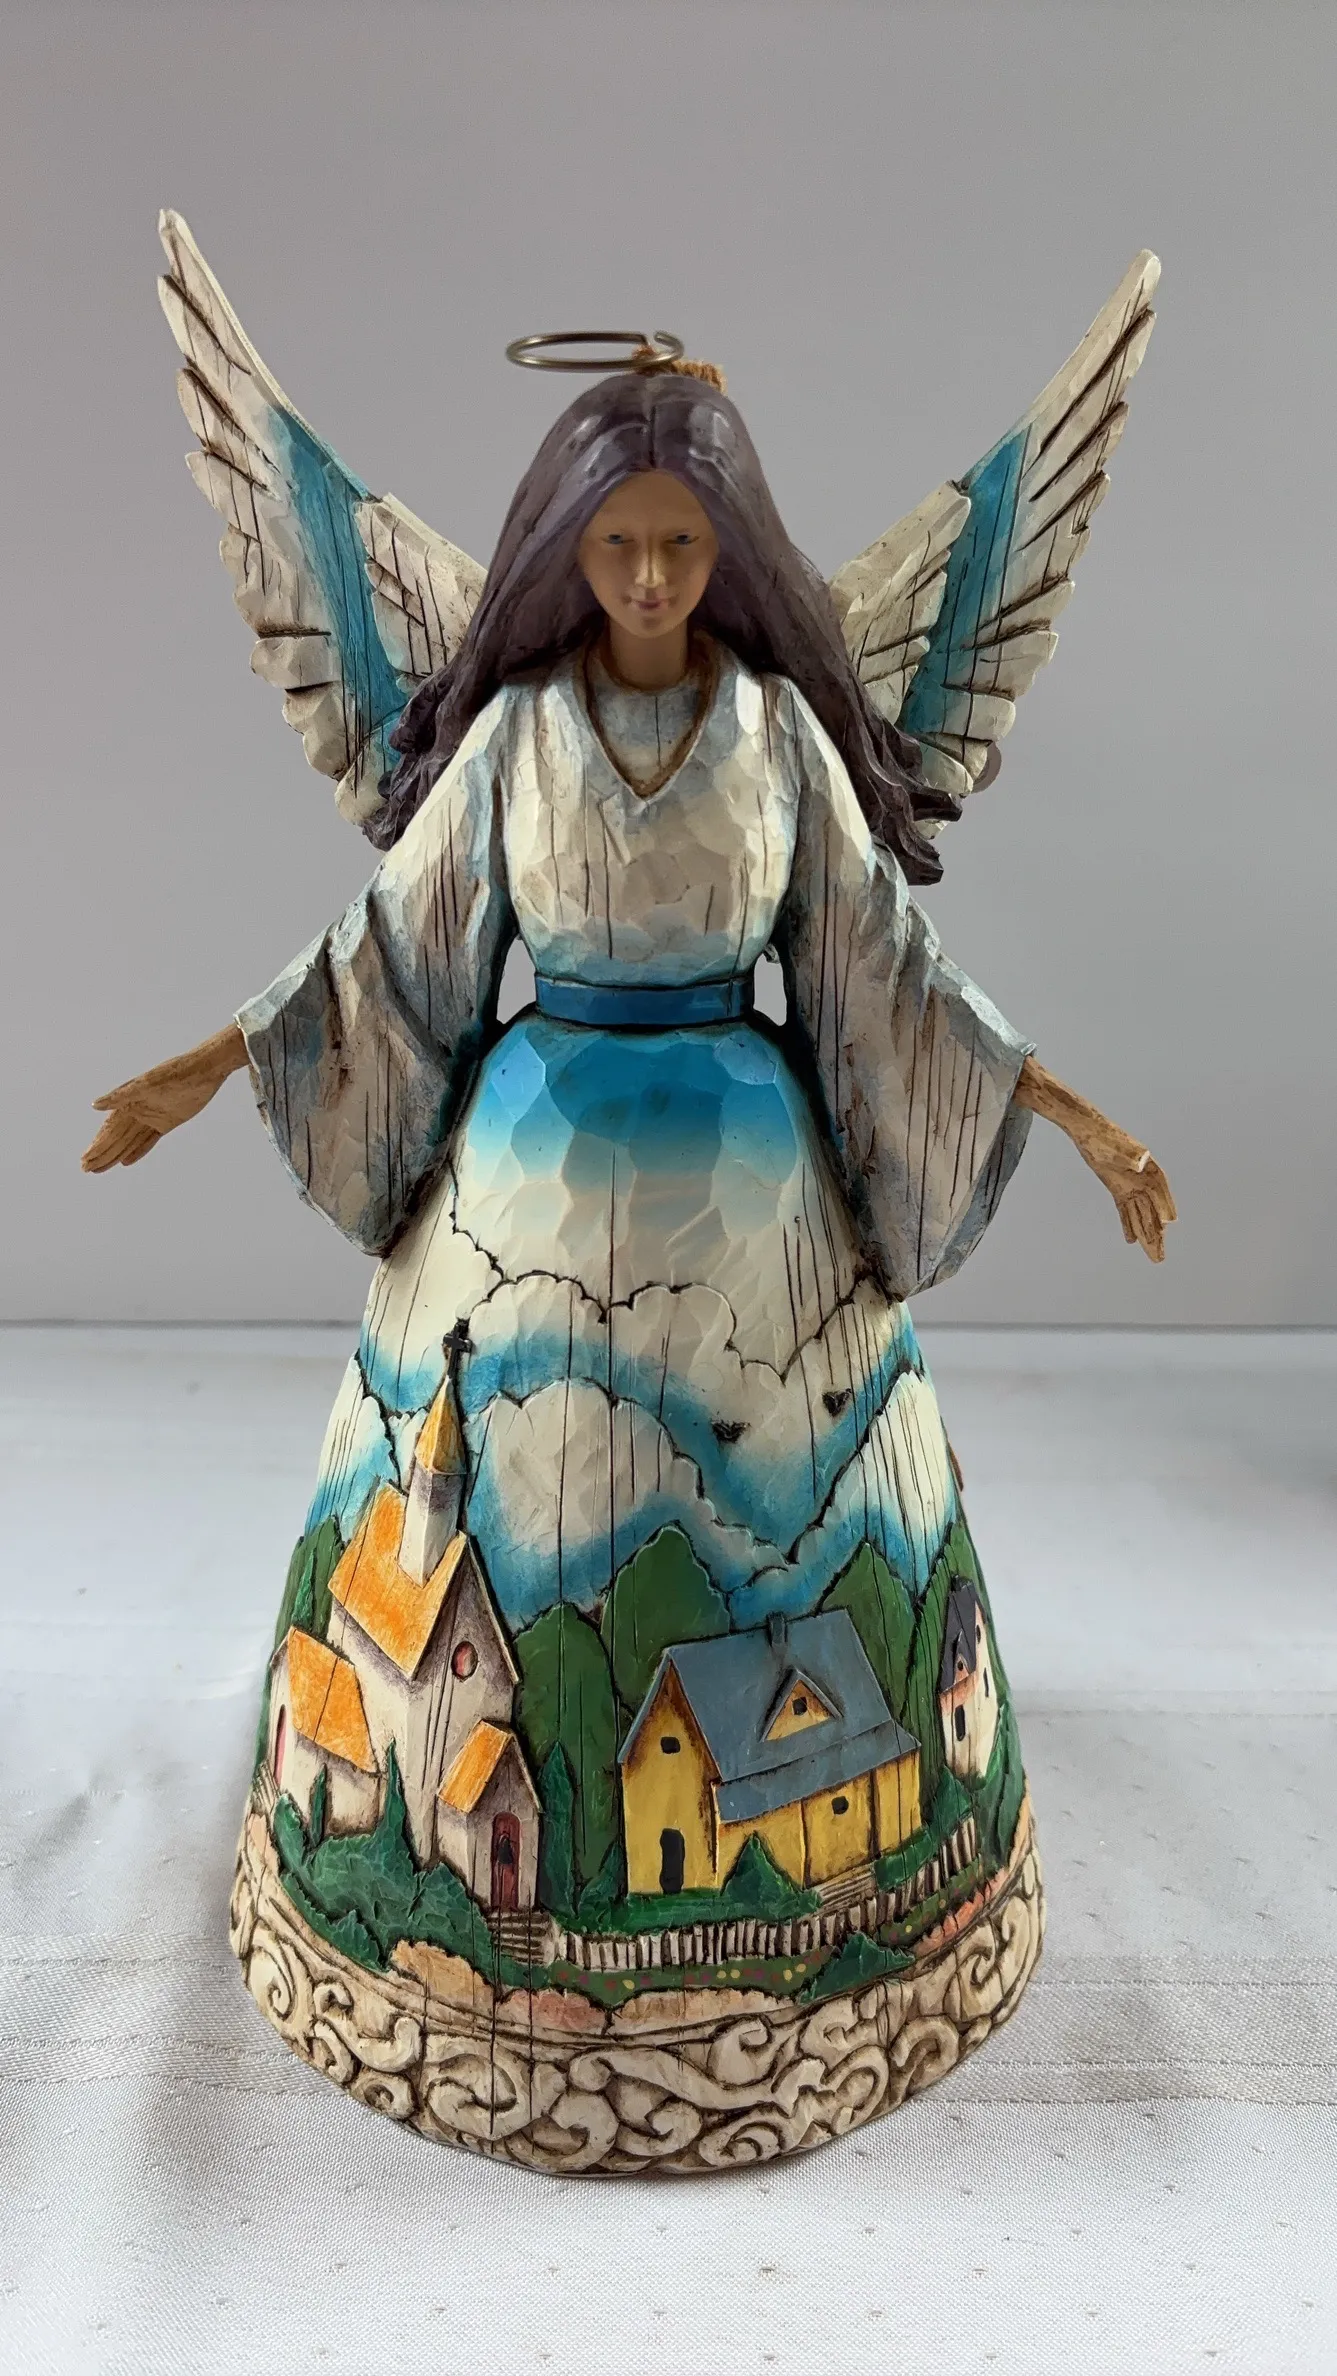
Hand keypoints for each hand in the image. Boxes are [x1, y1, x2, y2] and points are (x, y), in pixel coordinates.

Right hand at [82, 1024, 246, 1171]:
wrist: (204, 1070)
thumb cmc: (175, 1072)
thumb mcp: (147, 1084)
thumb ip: (120, 1095)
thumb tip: (94, 1105)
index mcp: (129, 1101)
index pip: (109, 1129)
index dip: (97, 1145)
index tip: (84, 1161)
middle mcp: (138, 1111)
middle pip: (116, 1138)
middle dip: (101, 1153)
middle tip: (86, 1169)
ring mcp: (152, 1117)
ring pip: (129, 1141)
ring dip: (115, 1154)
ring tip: (100, 1169)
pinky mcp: (167, 1122)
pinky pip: (148, 1140)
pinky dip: (137, 1151)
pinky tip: (126, 1161)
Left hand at [1084, 1141, 1177, 1263]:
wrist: (1086, 1129)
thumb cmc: (1102, 1135)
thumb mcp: (1115, 1144)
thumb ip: (1130, 1155)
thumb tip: (1141, 1162)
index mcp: (1147, 1167)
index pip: (1159, 1189)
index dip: (1164, 1205)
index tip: (1168, 1223)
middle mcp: (1143, 1179)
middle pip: (1152, 1209)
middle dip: (1156, 1234)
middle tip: (1159, 1257)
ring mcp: (1131, 1185)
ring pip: (1141, 1214)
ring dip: (1146, 1234)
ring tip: (1153, 1256)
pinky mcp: (1119, 1188)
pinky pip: (1126, 1210)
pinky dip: (1128, 1224)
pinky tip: (1131, 1240)